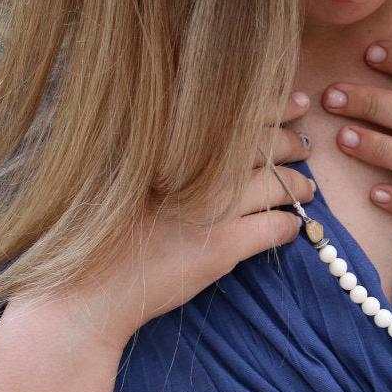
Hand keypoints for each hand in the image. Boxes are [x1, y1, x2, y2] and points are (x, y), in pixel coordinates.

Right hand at [6, 92, 317, 353]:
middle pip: (265, 145)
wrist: (84, 289)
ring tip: (307, 189)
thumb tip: (217, 133)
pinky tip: (293, 228)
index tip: (298, 103)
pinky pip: (276, 227)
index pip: (239, 114)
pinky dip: (290, 225)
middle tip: (305, 146)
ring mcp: (212, 205)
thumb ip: (171, 148)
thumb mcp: (129, 171)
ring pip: (278, 186)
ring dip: (299, 187)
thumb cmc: (101, 228)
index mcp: (172, 143)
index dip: (276, 106)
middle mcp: (195, 167)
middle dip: (292, 144)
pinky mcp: (222, 245)